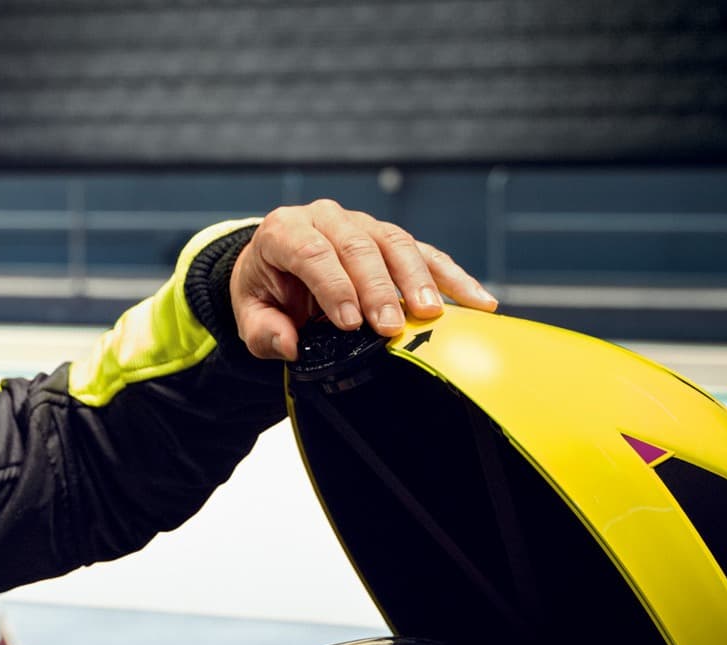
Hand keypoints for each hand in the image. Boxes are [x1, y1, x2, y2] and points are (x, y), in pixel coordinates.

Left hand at [230, 199, 496, 359]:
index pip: (312, 252)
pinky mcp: (391, 240)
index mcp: (284, 230)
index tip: (348, 322)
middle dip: (377, 289)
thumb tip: (288, 344)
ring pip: (396, 243)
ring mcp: (363, 224)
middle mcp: (326, 219)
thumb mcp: (249, 314)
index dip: (333, 286)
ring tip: (431, 313)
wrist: (275, 269)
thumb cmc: (265, 291)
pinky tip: (477, 301)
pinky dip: (452, 277)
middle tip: (390, 327)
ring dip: (417, 279)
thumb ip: (263, 331)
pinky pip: (426, 254)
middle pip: (358, 246)